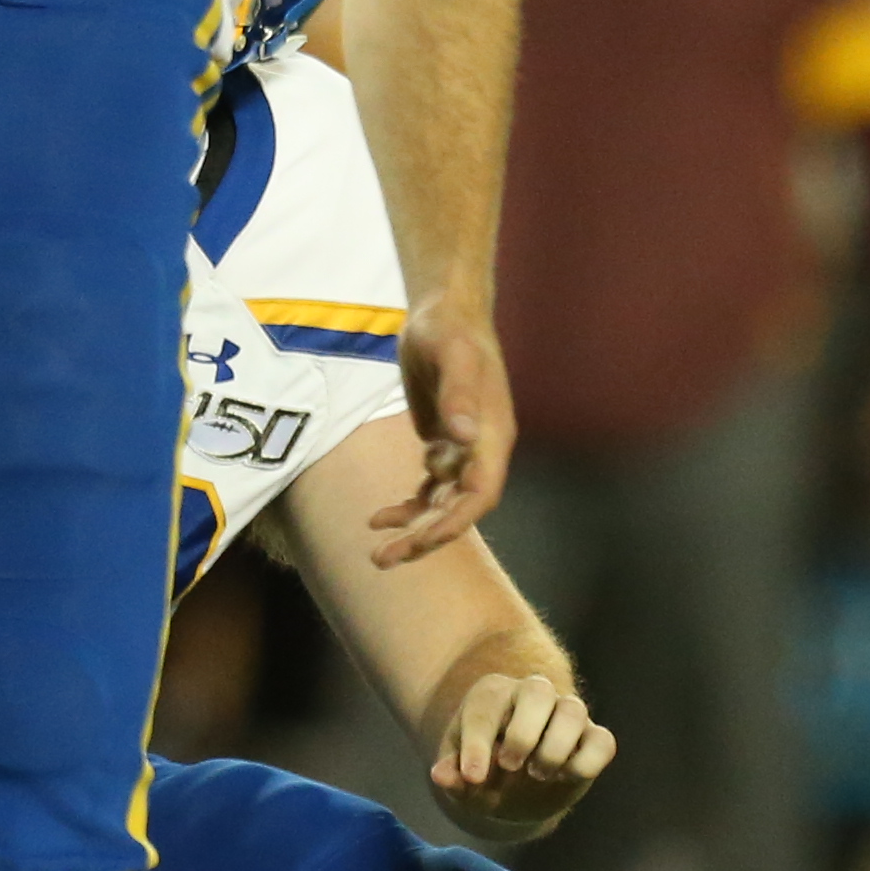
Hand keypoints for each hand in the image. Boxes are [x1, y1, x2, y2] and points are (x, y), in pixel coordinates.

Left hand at [375, 290, 514, 564]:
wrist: (443, 310)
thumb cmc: (449, 328)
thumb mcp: (452, 355)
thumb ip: (460, 394)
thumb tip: (466, 437)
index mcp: (492, 436)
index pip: (480, 494)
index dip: (455, 522)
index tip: (423, 540)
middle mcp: (481, 449)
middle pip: (459, 510)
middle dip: (425, 538)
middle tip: (384, 559)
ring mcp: (462, 449)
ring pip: (442, 505)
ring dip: (413, 530)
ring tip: (377, 555)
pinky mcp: (442, 442)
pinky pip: (429, 488)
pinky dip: (408, 506)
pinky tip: (379, 518)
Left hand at [431, 663, 613, 828]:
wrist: (514, 793)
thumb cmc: (483, 774)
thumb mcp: (461, 778)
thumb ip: (452, 775)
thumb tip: (440, 776)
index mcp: (492, 695)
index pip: (486, 705)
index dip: (478, 742)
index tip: (473, 777)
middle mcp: (531, 695)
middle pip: (538, 690)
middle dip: (523, 732)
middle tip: (510, 766)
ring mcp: (565, 715)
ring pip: (573, 710)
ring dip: (555, 747)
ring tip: (538, 774)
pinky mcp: (592, 739)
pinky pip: (602, 741)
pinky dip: (587, 762)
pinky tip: (566, 778)